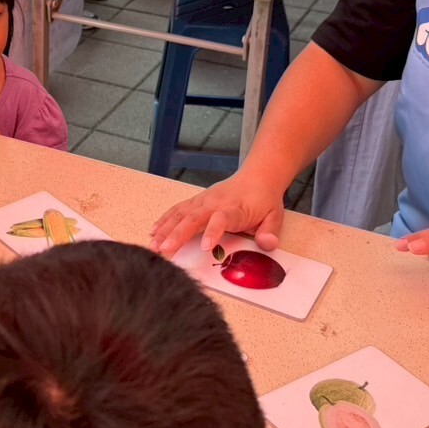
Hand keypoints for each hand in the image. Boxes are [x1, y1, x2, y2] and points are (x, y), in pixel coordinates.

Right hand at [150, 173, 284, 255]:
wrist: (257, 176)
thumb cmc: (263, 199)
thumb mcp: (275, 217)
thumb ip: (270, 232)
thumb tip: (267, 245)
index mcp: (234, 209)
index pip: (221, 219)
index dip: (213, 232)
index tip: (206, 247)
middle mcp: (214, 203)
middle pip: (193, 217)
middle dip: (176, 234)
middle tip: (164, 251)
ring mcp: (203, 200)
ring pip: (180, 214)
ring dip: (165, 229)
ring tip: (153, 246)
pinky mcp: (196, 201)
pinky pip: (177, 210)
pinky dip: (164, 220)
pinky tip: (153, 231)